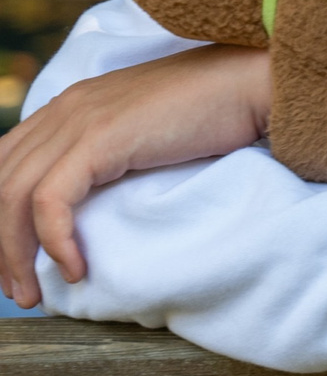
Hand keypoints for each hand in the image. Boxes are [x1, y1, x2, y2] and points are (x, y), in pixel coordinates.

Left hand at [0, 46, 278, 304]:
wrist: (253, 82)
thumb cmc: (219, 110)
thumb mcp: (147, 131)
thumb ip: (114, 152)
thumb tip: (98, 204)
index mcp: (70, 107)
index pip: (5, 164)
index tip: (14, 261)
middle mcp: (63, 110)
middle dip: (0, 244)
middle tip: (17, 290)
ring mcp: (78, 121)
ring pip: (13, 195)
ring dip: (15, 253)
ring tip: (31, 293)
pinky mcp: (100, 139)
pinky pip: (51, 200)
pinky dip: (54, 240)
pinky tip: (75, 268)